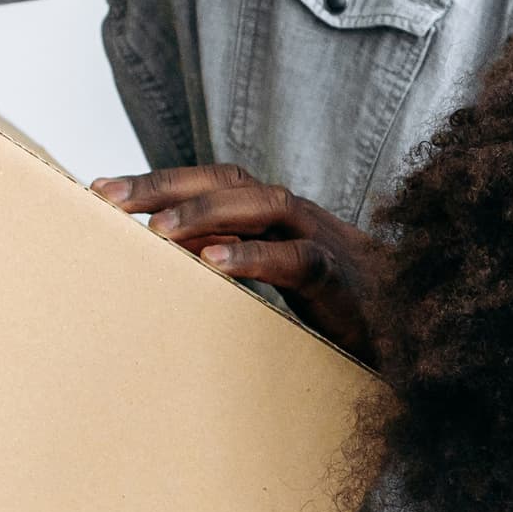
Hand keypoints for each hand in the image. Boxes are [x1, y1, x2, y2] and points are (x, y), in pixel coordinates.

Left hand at [91, 163, 388, 362]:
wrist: (411, 331)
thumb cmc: (336, 307)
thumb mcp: (275, 281)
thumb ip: (233, 260)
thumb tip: (170, 256)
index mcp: (278, 215)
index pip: (213, 182)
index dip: (161, 181)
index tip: (101, 189)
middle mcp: (297, 216)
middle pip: (229, 180)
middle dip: (166, 184)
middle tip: (108, 198)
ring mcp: (323, 240)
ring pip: (263, 205)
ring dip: (205, 212)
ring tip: (155, 230)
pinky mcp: (340, 277)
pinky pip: (297, 257)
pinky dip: (255, 256)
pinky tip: (213, 263)